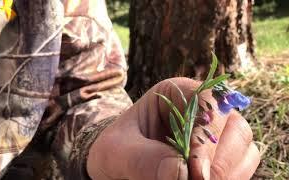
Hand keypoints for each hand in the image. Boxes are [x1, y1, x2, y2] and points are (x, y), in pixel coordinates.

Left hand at [87, 78, 259, 179]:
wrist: (118, 166)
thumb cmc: (115, 151)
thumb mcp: (115, 152)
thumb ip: (141, 159)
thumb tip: (182, 172)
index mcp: (176, 93)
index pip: (207, 101)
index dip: (206, 135)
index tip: (195, 172)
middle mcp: (202, 109)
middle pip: (234, 126)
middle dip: (218, 161)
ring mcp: (215, 132)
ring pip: (244, 147)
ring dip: (228, 172)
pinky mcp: (221, 154)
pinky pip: (243, 165)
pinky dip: (231, 177)